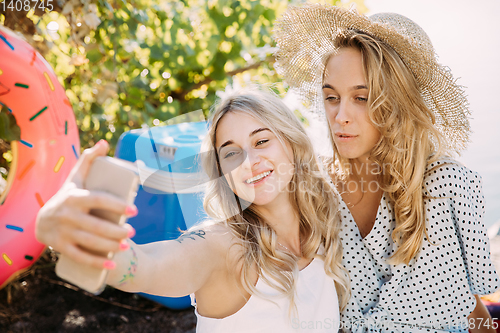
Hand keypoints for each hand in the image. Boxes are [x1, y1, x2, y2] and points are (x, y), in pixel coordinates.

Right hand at [35, 140, 136, 268]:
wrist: (42, 220)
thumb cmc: (68, 196)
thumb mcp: (76, 177)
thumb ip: (89, 160)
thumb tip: (104, 143)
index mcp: (74, 196)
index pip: (98, 200)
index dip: (117, 205)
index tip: (134, 210)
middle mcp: (66, 215)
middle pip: (96, 225)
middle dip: (117, 231)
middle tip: (132, 231)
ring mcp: (62, 233)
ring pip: (90, 242)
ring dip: (111, 246)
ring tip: (127, 245)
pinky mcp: (60, 247)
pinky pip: (80, 257)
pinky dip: (97, 262)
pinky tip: (113, 264)